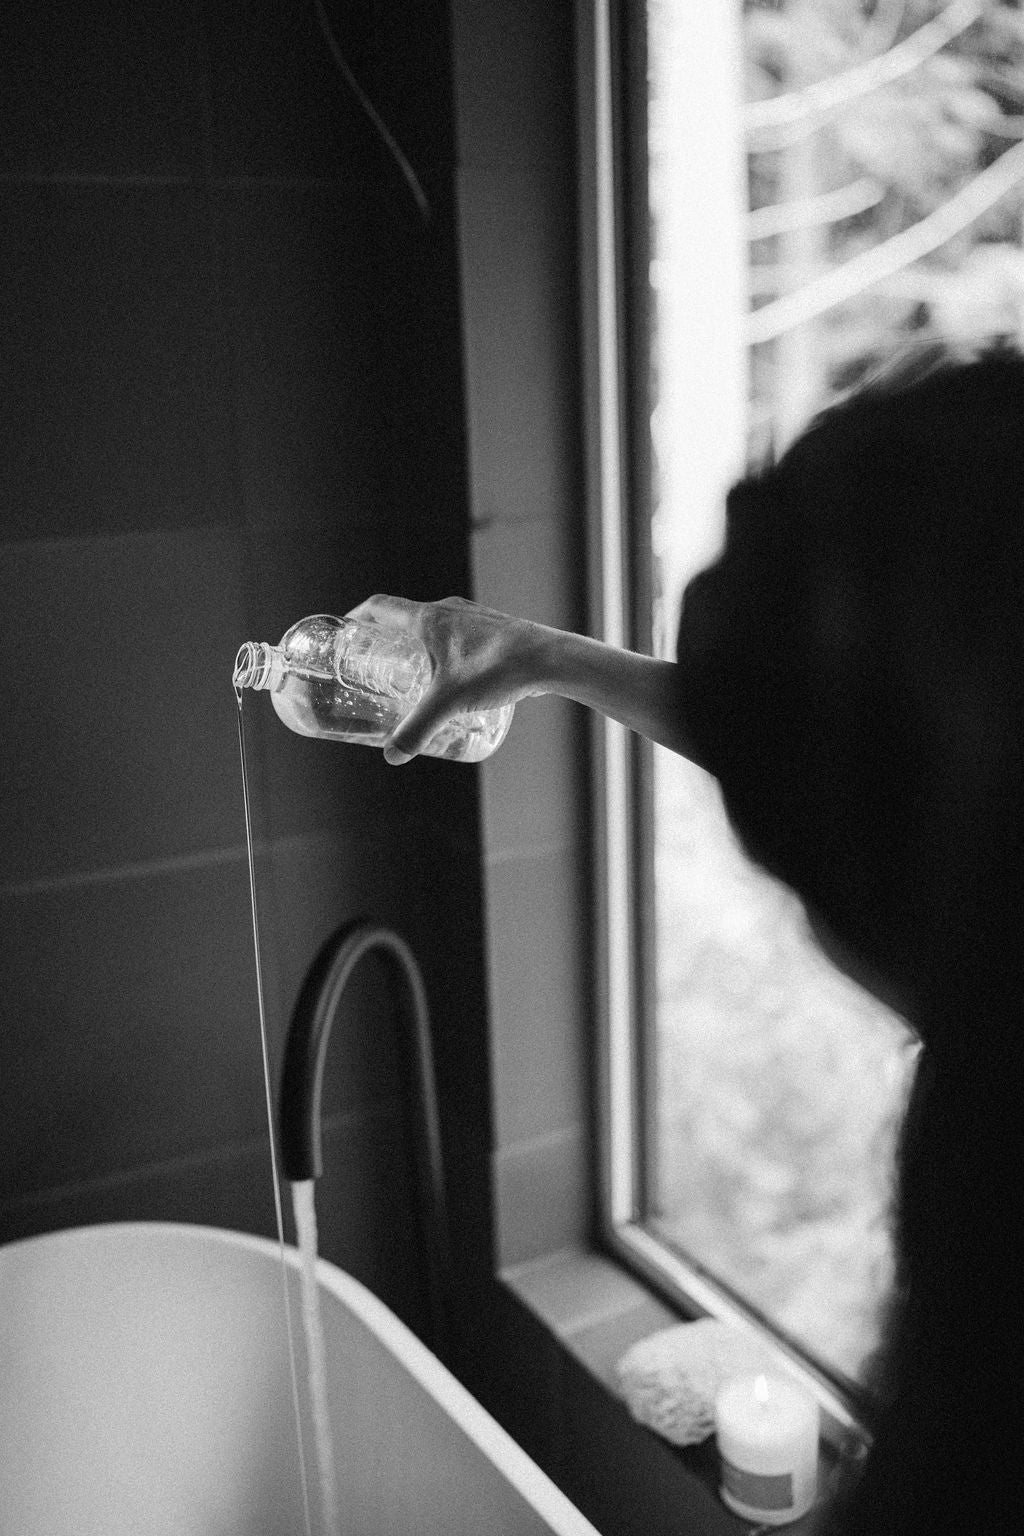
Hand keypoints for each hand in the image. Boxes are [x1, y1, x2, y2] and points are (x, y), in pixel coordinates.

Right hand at [344, 594, 552, 762]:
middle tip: (372, 663)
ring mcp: (472, 619)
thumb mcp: (450, 702)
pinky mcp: (491, 632)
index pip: (380, 607)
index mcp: (430, 618)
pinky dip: (441, 651)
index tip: (344, 634)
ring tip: (407, 674)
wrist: (551, 659)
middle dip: (383, 638)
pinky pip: (455, 636)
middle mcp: (449, 610)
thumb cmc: (500, 668)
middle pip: (403, 617)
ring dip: (414, 644)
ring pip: (432, 626)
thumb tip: (393, 755)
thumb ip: (418, 729)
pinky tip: (448, 678)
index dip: (357, 618)